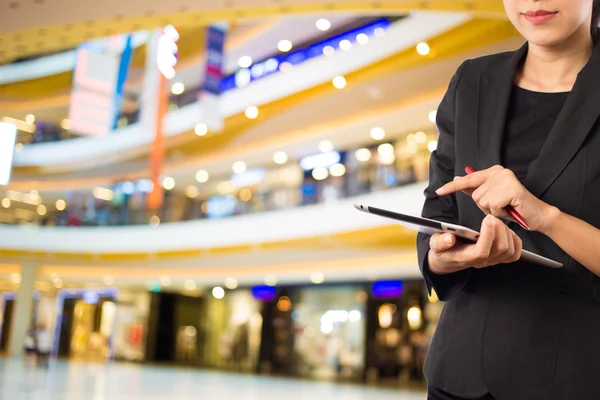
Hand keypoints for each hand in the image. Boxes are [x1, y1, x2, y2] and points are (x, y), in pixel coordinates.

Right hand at [428, 215, 522, 273]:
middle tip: (491, 216)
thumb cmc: (443, 248)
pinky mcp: (498, 258)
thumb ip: (439, 242)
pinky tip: (506, 230)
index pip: (482, 251)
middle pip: (500, 249)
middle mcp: (481, 262)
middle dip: (499, 229)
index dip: (487, 235)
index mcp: (465, 257)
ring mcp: (491, 261)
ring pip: (509, 250)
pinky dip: (515, 240)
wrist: (449, 258)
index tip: (486, 219)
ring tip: (496, 221)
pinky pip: (514, 253)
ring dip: (506, 232)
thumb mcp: (435, 243)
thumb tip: (449, 239)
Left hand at [436, 165, 556, 232]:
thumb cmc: (513, 207)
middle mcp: (499, 172)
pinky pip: (492, 206)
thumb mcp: (490, 198)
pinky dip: (499, 213)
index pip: (468, 179)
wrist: (537, 215)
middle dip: (484, 206)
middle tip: (500, 206)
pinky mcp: (512, 189)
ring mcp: (506, 179)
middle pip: (474, 194)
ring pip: (482, 201)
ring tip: (505, 208)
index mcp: (493, 171)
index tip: (438, 191)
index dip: (452, 187)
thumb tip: (457, 179)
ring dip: (492, 210)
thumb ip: (475, 188)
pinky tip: (509, 209)